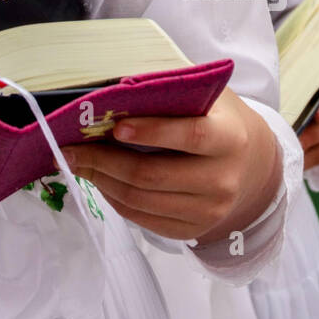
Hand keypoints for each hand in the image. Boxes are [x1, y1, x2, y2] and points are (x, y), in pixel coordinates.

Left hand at [60, 87, 280, 243]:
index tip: (115, 125)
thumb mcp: (204, 95)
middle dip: (104, 160)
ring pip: (142, 200)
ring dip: (101, 180)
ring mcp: (210, 211)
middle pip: (154, 175)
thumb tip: (114, 88)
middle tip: (69, 147)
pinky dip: (114, 199)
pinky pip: (143, 219)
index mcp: (230, 138)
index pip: (191, 136)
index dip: (153, 132)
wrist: (250, 163)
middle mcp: (223, 180)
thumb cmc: (216, 117)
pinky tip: (98, 179)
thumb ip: (169, 89)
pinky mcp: (193, 231)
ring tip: (75, 161)